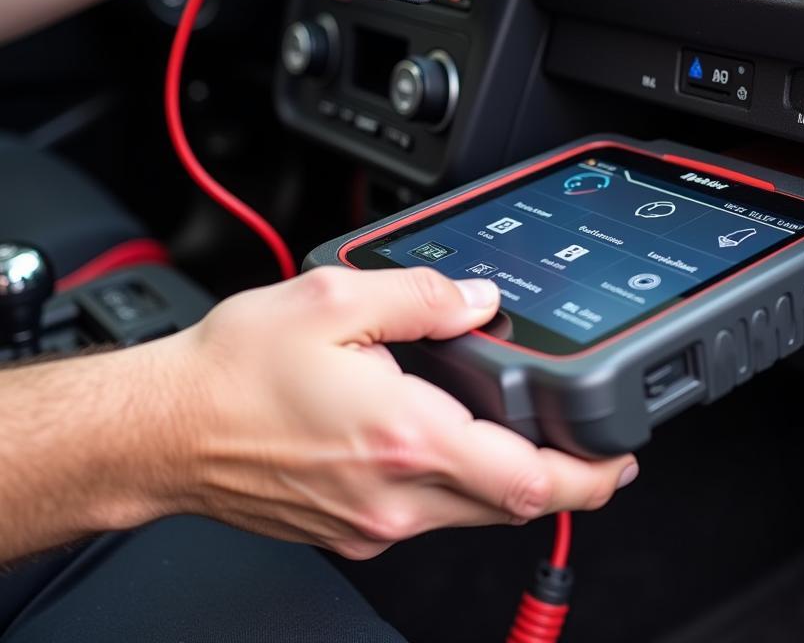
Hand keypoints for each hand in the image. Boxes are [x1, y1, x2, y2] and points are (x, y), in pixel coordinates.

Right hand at [163, 267, 636, 558]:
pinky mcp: (348, 529)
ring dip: (500, 476)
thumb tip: (477, 301)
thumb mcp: (333, 298)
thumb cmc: (233, 370)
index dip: (588, 477)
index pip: (526, 479)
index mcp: (401, 435)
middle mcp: (392, 495)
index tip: (618, 460)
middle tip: (574, 436)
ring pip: (468, 511)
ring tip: (501, 425)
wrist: (164, 428)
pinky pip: (423, 513)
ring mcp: (370, 522)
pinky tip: (430, 436)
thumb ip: (421, 296)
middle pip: (508, 503)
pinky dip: (449, 481)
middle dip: (555, 475)